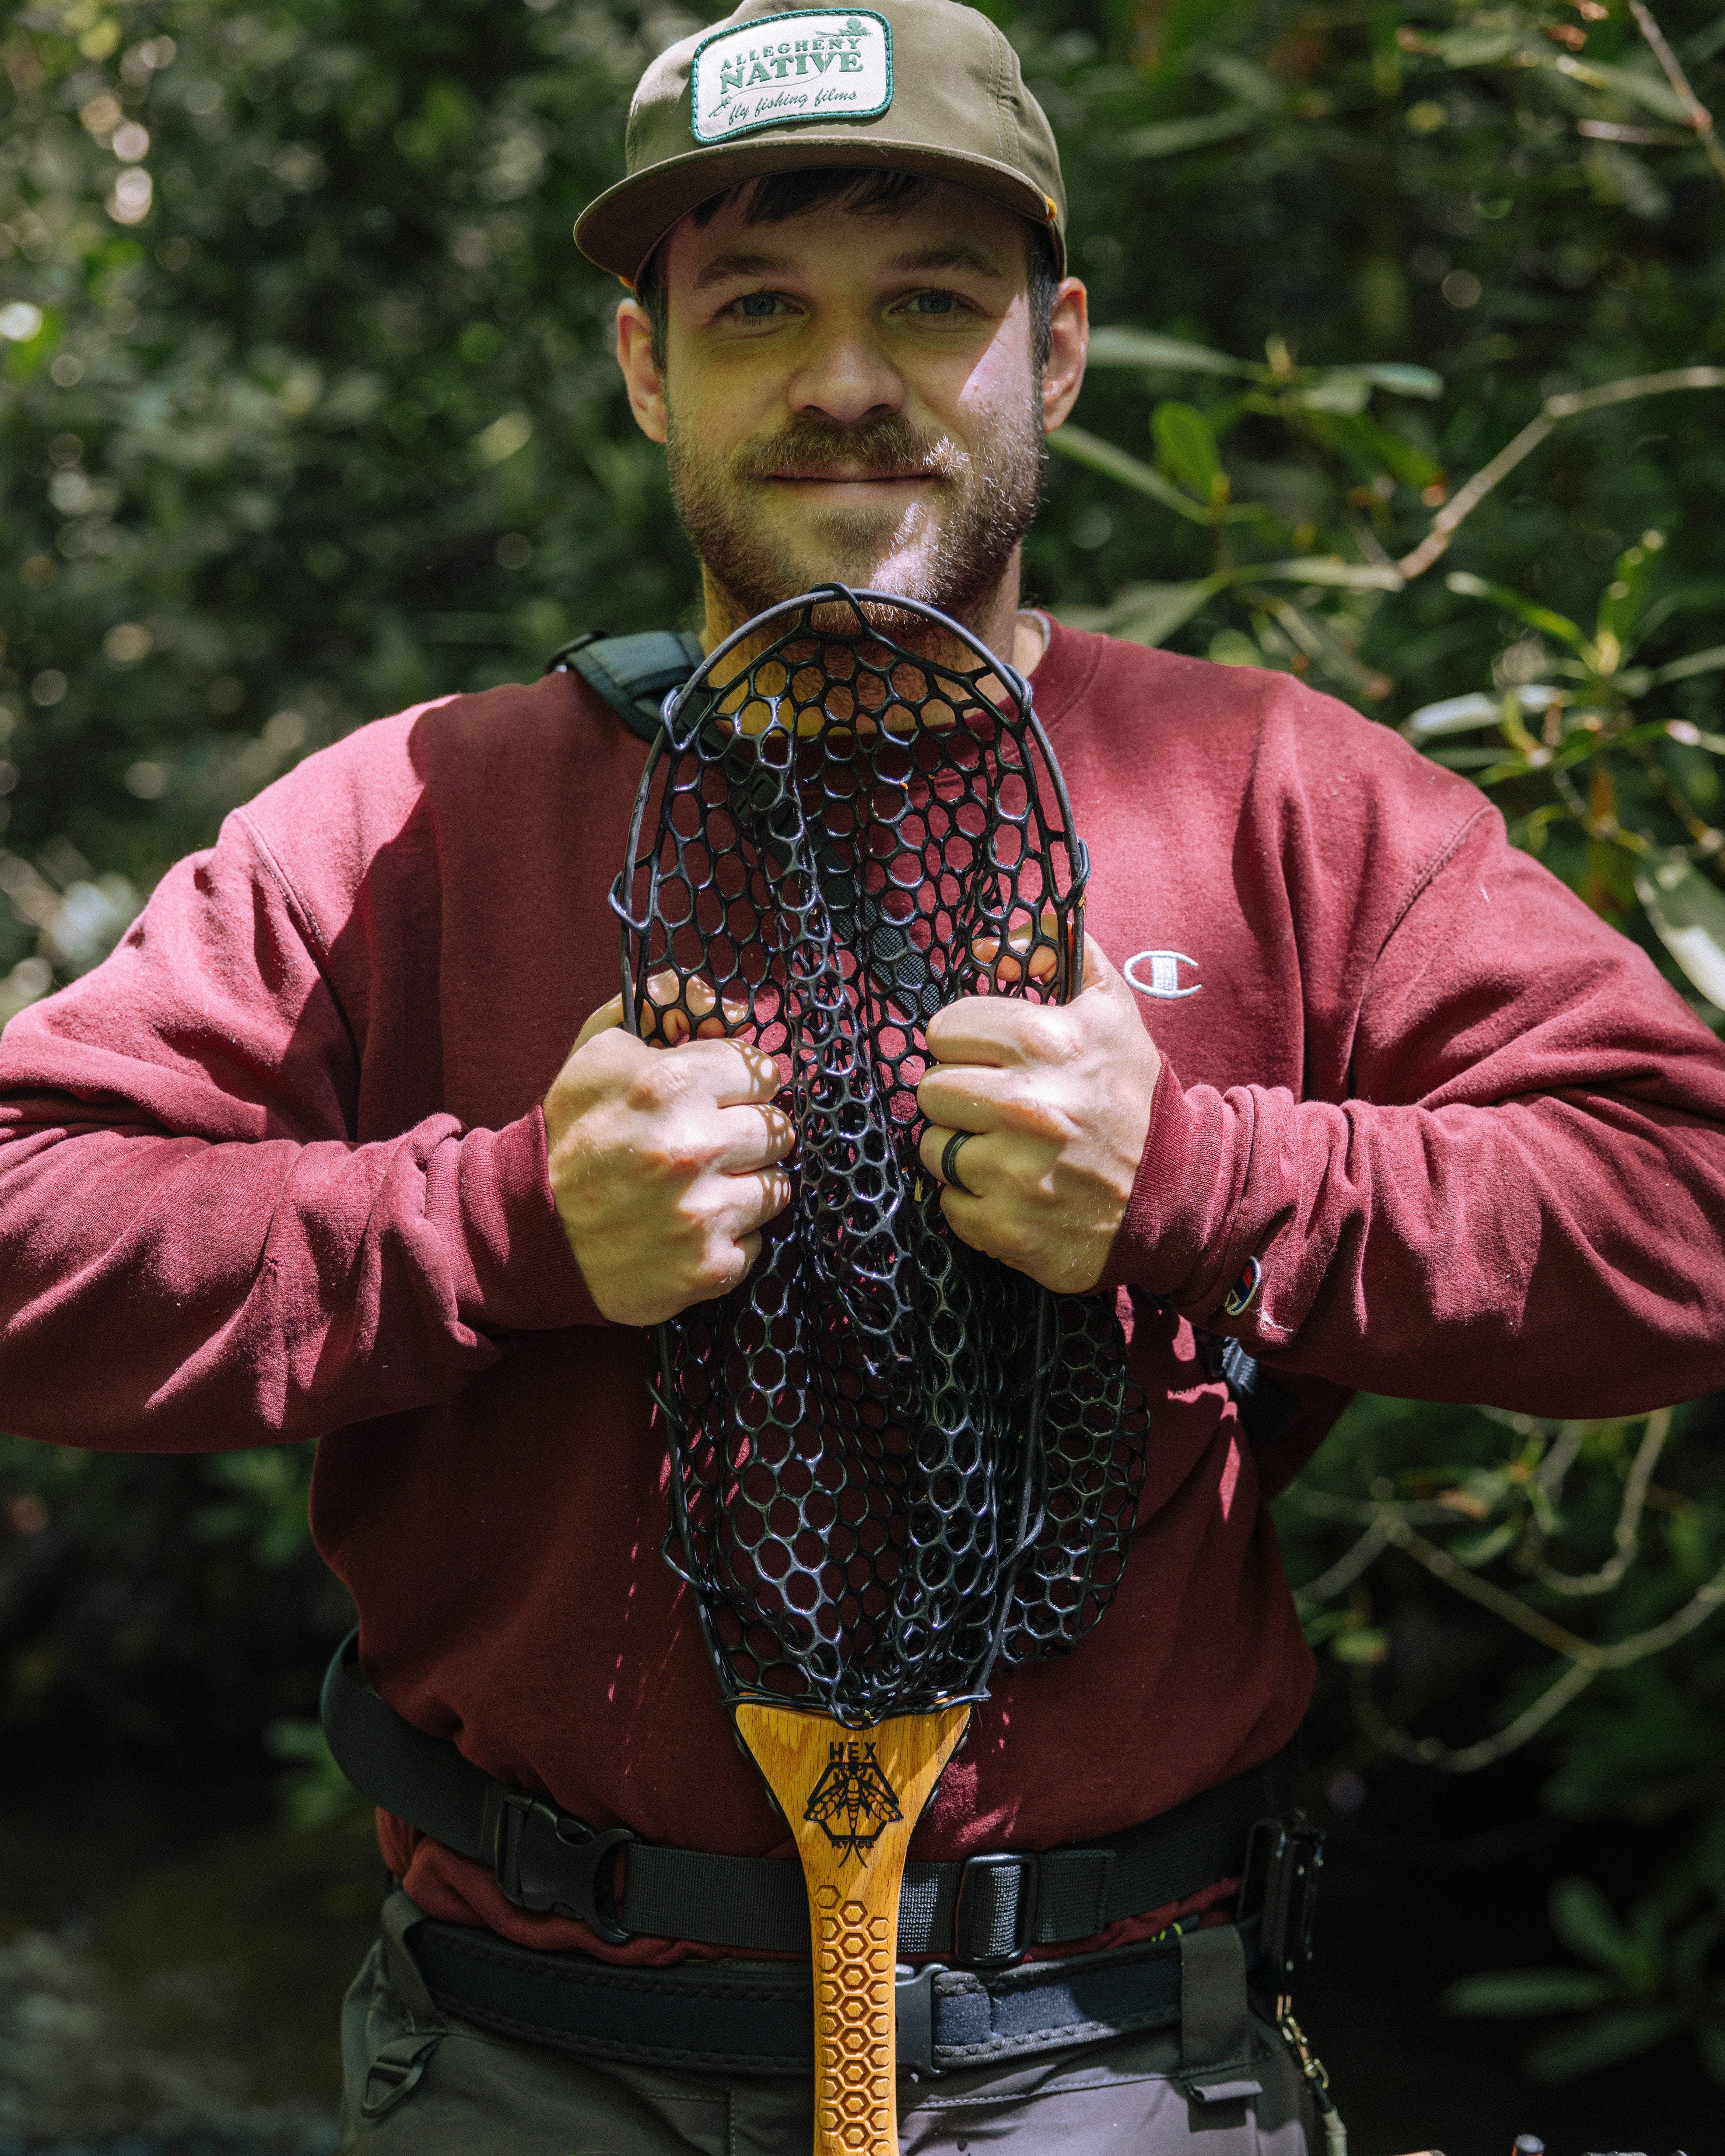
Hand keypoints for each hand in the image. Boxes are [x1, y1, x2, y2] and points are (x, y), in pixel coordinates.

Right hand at [545, 974, 790, 1325]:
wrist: (526, 1229)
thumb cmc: (572, 1131)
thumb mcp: (600, 1049)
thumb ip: (664, 1004)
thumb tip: (735, 1006)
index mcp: (669, 1084)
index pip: (760, 1069)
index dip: (736, 1083)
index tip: (714, 1098)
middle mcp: (692, 1148)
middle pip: (777, 1128)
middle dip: (744, 1132)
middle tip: (705, 1144)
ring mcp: (703, 1213)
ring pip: (776, 1186)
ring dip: (744, 1184)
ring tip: (698, 1187)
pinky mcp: (708, 1268)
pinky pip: (756, 1242)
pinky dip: (729, 1236)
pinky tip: (688, 1228)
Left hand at [915, 935, 1159, 1293]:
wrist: (1181, 1192)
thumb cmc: (1133, 1095)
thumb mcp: (1111, 1009)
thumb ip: (1059, 950)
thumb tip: (989, 945)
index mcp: (1047, 1042)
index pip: (945, 1029)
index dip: (964, 1043)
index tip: (990, 1059)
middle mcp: (1029, 1105)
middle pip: (930, 1088)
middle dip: (959, 1096)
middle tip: (997, 1107)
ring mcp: (1016, 1171)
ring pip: (933, 1147)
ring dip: (962, 1149)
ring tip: (1008, 1150)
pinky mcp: (1007, 1227)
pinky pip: (949, 1204)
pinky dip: (975, 1201)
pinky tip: (1015, 1191)